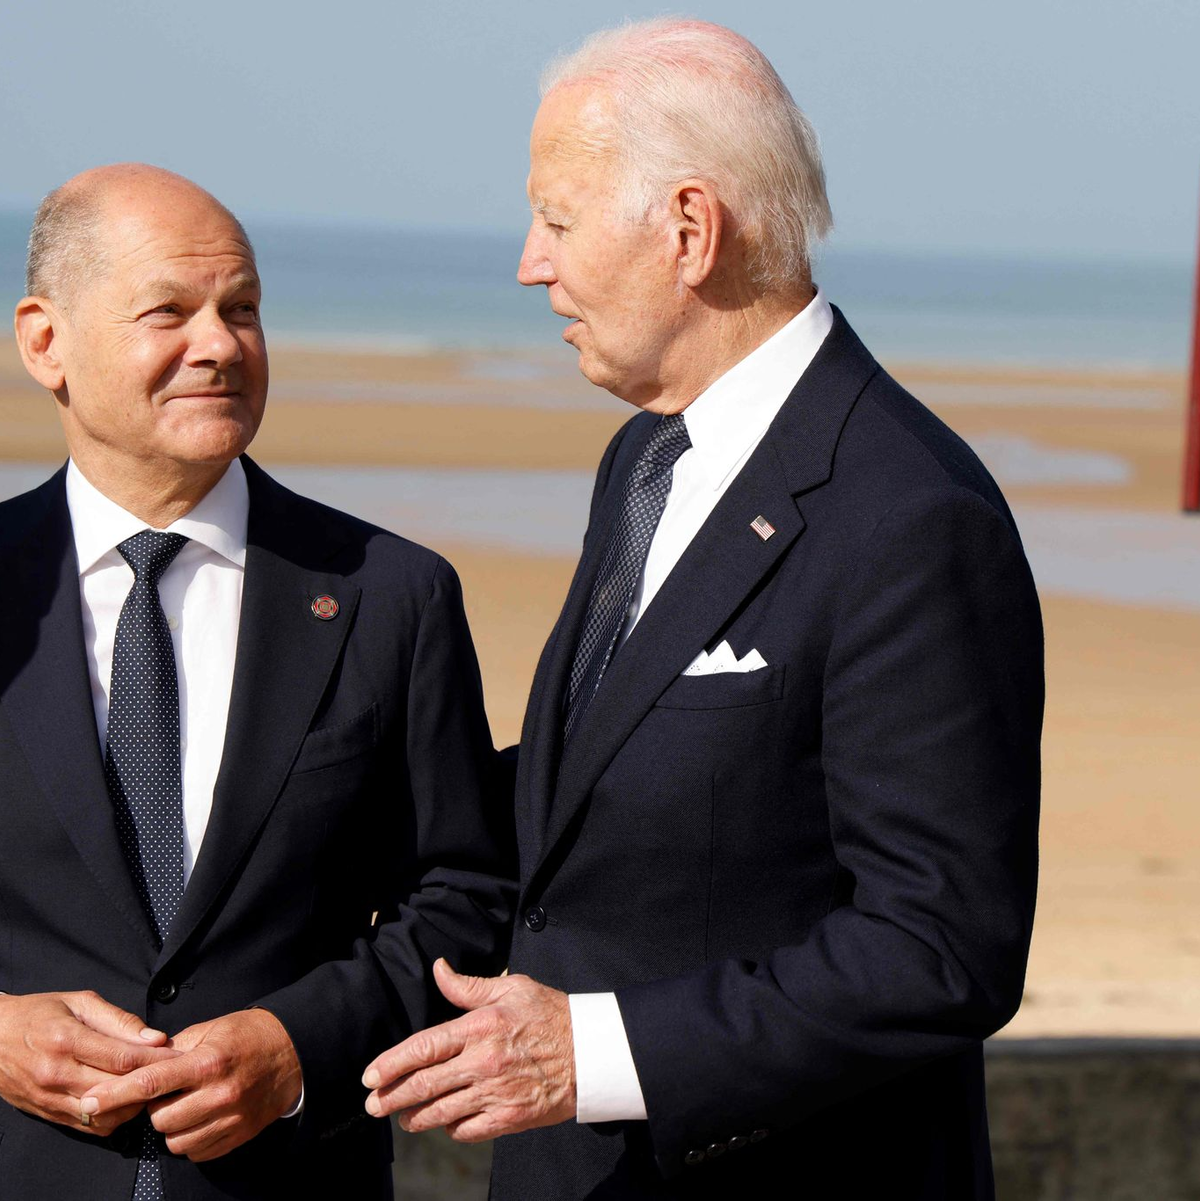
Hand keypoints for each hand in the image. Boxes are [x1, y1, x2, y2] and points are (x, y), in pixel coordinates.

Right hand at [0, 990, 174, 1136]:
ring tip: (148, 1087)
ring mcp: (50, 1099)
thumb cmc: (38, 1014)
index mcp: (67, 1040)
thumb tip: (155, 1038)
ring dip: (132, 1104)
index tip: (178, 1055)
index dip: (156, 1058)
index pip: (122, 1058)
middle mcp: (56, 1074)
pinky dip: (112, 1118)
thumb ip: (119, 1020)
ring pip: (105, 1115)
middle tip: (172, 1073)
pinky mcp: (46, 1114)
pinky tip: (124, 1100)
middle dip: (149, 1082)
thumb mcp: (79, 1002)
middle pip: (117, 1089)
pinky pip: (88, 1127)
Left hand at [81, 1008, 301, 1161]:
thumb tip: (141, 1064)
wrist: (294, 1052)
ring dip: (173, 1126)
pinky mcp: (238, 1135)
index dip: (115, 1094)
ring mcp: (230, 1117)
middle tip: (171, 1091)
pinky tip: (202, 1118)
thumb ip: (175, 1048)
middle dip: (156, 1108)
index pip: (150, 1082)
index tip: (89, 1101)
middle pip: (160, 1119)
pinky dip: (192, 1139)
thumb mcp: (212, 1028)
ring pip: (176, 1140)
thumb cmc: (249, 1035)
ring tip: (188, 1105)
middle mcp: (218, 1093)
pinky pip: (197, 1152)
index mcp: (207, 1061)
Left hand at [361, 958, 575, 1141]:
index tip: (370, 1075)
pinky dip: (451, 1128)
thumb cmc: (551, 1014)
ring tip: (404, 1118)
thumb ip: (468, 986)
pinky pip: (467, 1130)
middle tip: (373, 1104)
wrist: (592, 1052)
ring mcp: (495, 1093)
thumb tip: (438, 969)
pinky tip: (445, 1122)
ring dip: (415, 1117)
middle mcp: (483, 1062)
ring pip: (441, 1112)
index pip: (424, 1047)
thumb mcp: (512, 988)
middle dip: (392, 1097)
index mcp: (481, 1027)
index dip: (392, 1063)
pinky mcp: (509, 1117)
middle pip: (424, 1085)